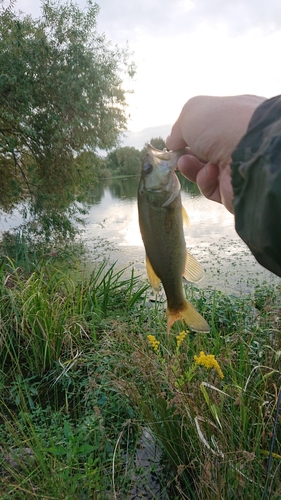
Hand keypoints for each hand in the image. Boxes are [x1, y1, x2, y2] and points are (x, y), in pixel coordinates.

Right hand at [166, 95, 265, 212]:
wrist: (250, 152)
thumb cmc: (222, 124)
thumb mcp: (193, 113)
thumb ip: (178, 128)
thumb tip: (172, 142)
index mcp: (233, 118)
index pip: (209, 128)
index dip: (191, 134)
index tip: (176, 140)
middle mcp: (237, 142)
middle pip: (205, 152)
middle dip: (187, 153)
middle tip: (177, 154)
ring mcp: (236, 167)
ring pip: (204, 171)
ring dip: (191, 167)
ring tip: (185, 162)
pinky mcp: (233, 189)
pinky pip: (211, 187)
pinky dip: (205, 180)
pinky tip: (210, 172)